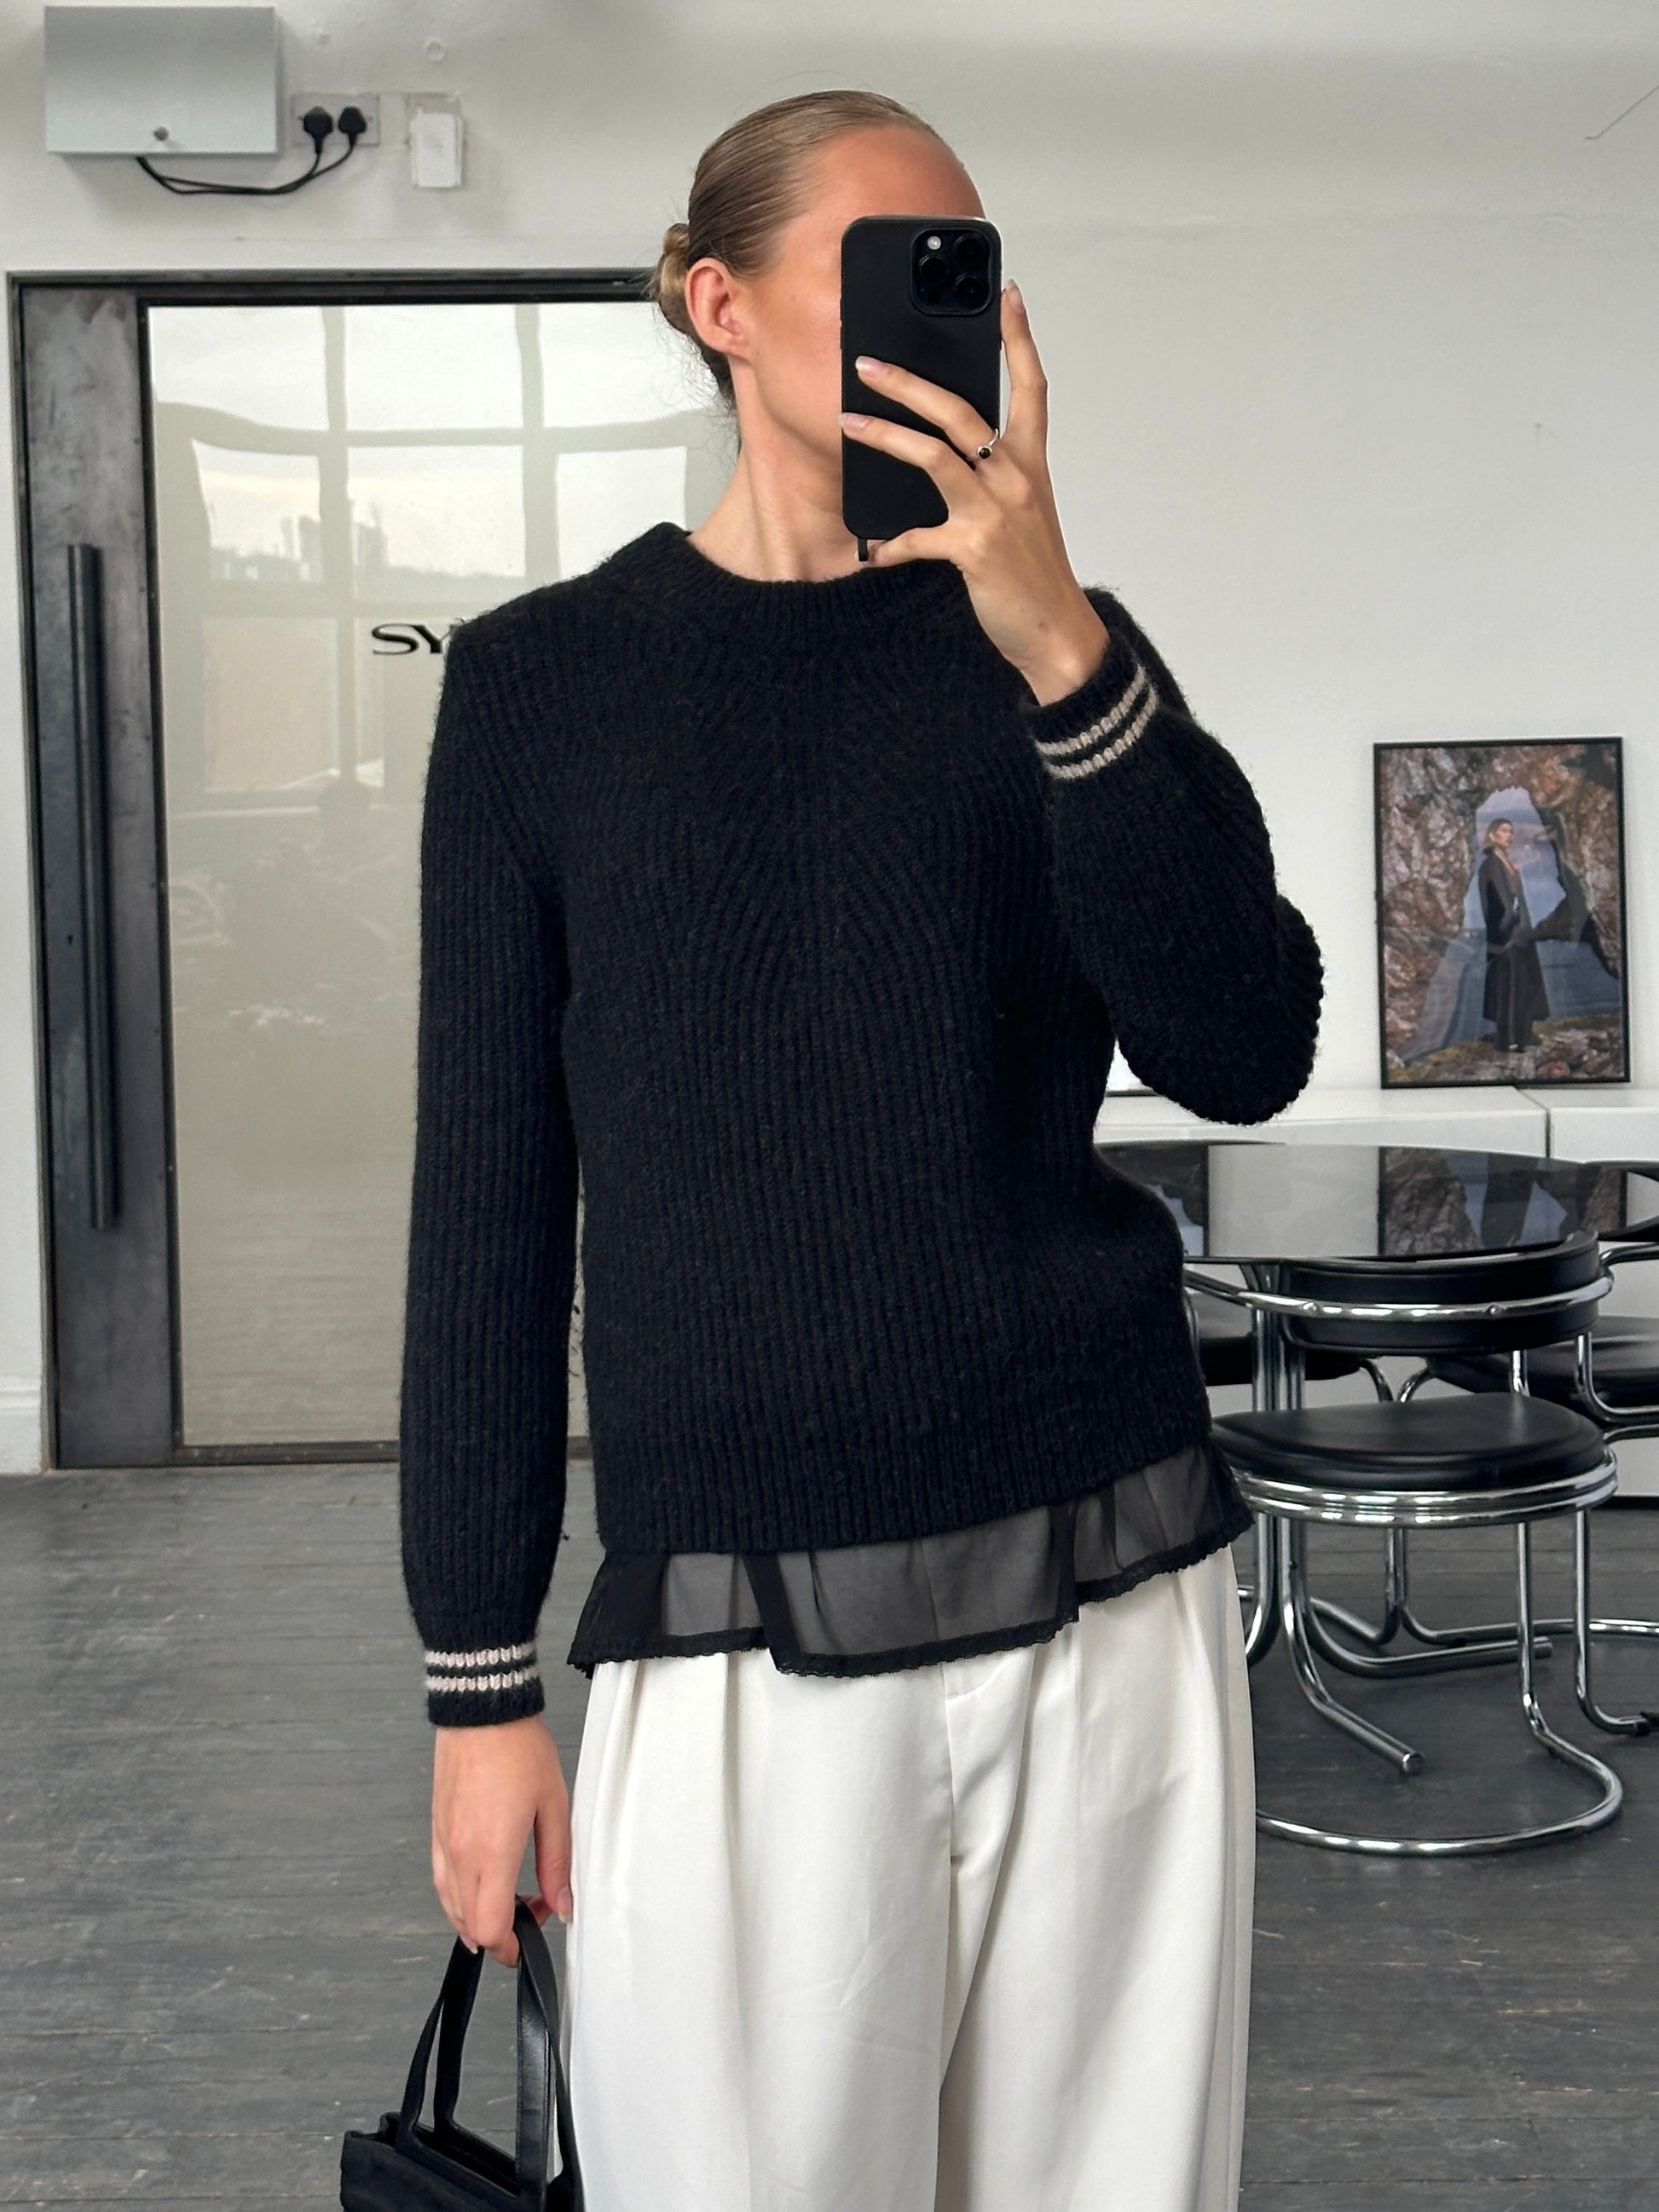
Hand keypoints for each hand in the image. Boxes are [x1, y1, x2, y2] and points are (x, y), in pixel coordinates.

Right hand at [431, 1714, 572, 1965]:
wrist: (482, 1711)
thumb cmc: (518, 1749)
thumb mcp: (554, 1806)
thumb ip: (558, 1863)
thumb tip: (562, 1904)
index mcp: (490, 1853)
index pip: (490, 1929)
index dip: (511, 1948)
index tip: (530, 1940)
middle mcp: (459, 1855)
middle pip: (469, 1927)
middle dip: (500, 1935)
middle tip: (530, 1911)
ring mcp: (442, 1844)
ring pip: (451, 1908)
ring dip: (478, 1917)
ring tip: (510, 1896)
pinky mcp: (435, 1830)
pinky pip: (442, 1882)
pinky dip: (460, 1896)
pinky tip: (483, 1881)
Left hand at [840, 280, 1108, 705]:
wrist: (1057, 632)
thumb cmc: (1034, 572)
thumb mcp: (1023, 514)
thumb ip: (992, 479)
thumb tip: (946, 454)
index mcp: (1031, 464)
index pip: (1031, 387)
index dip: (1019, 339)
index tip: (1006, 296)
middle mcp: (1016, 478)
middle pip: (961, 409)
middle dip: (910, 382)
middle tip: (869, 364)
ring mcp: (995, 511)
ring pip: (933, 455)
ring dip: (885, 435)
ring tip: (849, 422)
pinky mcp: (973, 548)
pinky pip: (919, 537)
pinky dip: (893, 544)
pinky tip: (877, 551)